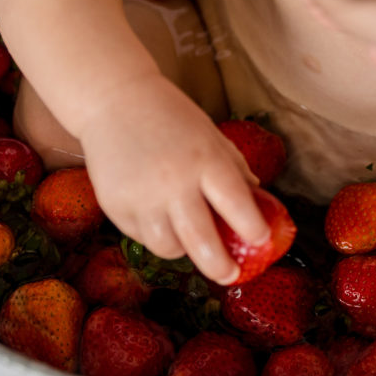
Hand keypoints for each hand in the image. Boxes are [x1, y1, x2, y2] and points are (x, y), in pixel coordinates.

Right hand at [77, 74, 269, 283]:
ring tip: (191, 240)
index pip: (237, 205)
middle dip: (220, 266)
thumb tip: (258, 206)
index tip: (262, 241)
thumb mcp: (212, 136)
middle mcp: (174, 182)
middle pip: (202, 242)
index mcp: (205, 160)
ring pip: (169, 248)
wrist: (114, 101)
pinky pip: (143, 237)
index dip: (253, 229)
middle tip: (230, 274)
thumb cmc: (172, 118)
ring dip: (185, 251)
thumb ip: (234, 170)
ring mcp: (141, 197)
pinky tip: (161, 219)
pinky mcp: (115, 206)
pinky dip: (157, 236)